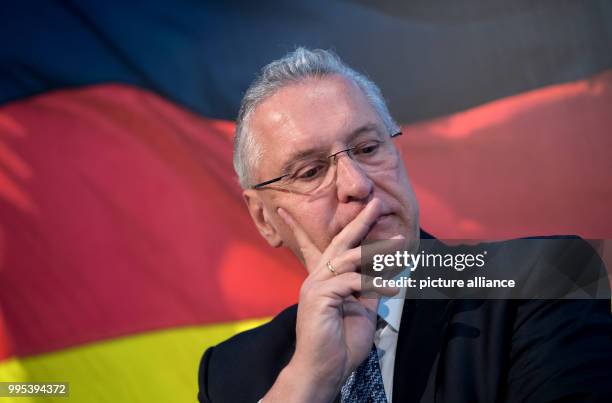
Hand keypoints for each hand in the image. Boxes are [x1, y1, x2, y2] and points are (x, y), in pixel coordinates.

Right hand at [272, 199, 399, 400]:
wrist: (325, 370)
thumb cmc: (340, 343)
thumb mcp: (361, 311)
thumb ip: (368, 291)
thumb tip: (383, 276)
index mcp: (323, 280)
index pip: (315, 247)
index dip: (305, 227)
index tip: (288, 208)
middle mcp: (316, 278)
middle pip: (339, 242)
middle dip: (360, 222)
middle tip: (376, 203)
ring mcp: (315, 286)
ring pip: (349, 258)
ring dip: (378, 249)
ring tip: (401, 242)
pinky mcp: (319, 296)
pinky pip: (353, 282)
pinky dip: (375, 284)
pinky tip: (393, 292)